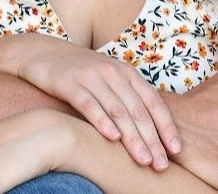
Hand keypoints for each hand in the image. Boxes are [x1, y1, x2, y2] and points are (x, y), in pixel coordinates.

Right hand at [0, 33, 179, 170]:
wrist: (40, 51)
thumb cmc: (78, 72)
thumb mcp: (106, 79)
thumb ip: (125, 98)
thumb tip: (148, 131)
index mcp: (125, 72)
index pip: (153, 101)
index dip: (166, 126)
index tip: (176, 150)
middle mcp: (112, 72)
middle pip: (138, 110)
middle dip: (152, 139)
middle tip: (161, 165)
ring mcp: (91, 76)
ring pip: (118, 110)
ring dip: (133, 137)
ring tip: (143, 160)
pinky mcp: (69, 82)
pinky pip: (88, 104)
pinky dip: (101, 121)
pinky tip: (111, 138)